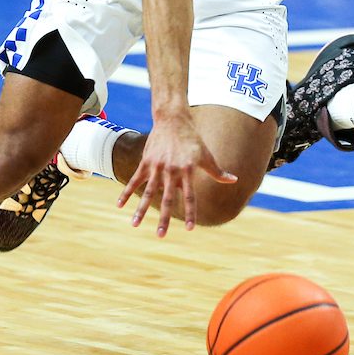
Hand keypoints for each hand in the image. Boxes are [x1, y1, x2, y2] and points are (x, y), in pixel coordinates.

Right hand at [115, 109, 235, 235]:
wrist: (173, 119)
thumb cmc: (192, 138)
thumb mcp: (206, 154)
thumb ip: (217, 171)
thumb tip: (234, 180)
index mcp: (188, 170)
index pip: (190, 196)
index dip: (190, 212)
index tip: (190, 229)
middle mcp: (172, 170)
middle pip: (167, 199)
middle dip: (164, 218)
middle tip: (161, 235)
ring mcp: (157, 166)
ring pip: (148, 192)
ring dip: (141, 210)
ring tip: (134, 224)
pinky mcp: (146, 162)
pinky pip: (135, 180)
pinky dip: (126, 193)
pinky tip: (119, 205)